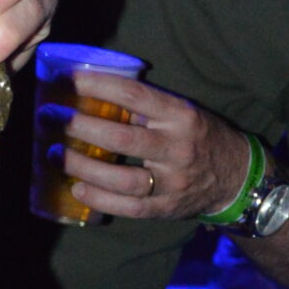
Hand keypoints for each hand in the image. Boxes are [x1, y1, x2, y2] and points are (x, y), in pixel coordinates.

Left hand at [61, 73, 253, 222]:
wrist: (236, 177)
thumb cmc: (199, 136)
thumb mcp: (182, 112)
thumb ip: (147, 107)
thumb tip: (93, 93)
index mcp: (180, 116)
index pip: (135, 95)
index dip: (100, 85)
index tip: (70, 80)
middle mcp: (177, 148)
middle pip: (122, 138)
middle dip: (81, 127)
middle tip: (52, 118)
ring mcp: (172, 182)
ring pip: (122, 178)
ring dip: (83, 167)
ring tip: (55, 154)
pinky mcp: (166, 208)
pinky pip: (129, 207)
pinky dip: (99, 199)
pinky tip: (77, 189)